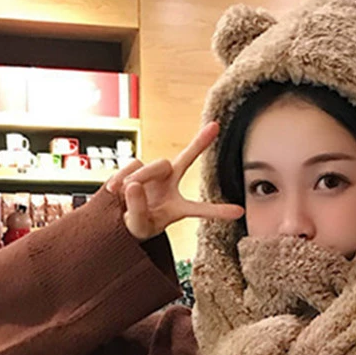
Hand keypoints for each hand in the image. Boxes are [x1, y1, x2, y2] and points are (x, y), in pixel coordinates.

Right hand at [106, 122, 243, 240]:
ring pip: (152, 165)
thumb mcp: (137, 227)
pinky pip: (131, 165)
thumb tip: (134, 184)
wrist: (115, 218)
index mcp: (177, 208)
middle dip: (200, 143)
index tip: (240, 212)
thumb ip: (137, 209)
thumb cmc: (133, 227)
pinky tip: (115, 191)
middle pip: (183, 160)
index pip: (200, 209)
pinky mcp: (136, 167)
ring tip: (124, 194)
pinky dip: (121, 178)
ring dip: (139, 178)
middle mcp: (169, 186)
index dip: (218, 211)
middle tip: (215, 127)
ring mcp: (154, 175)